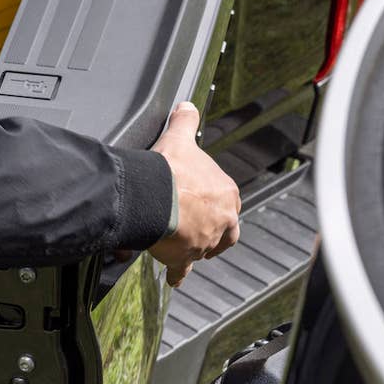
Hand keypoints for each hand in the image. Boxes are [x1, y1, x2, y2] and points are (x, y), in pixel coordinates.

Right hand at [148, 102, 240, 287]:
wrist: (154, 194)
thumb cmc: (170, 169)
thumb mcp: (181, 138)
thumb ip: (186, 121)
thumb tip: (187, 106)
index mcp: (226, 193)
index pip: (228, 201)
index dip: (215, 202)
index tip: (202, 202)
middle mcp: (222, 220)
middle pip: (224, 231)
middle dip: (213, 230)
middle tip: (196, 226)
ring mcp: (205, 240)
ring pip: (204, 248)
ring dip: (194, 247)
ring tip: (181, 246)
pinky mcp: (185, 256)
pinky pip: (182, 268)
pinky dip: (178, 272)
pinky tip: (174, 276)